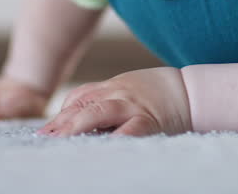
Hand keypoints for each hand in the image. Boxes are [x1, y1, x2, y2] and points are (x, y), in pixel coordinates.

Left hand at [38, 67, 191, 136]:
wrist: (192, 92)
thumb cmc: (160, 94)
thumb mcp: (130, 89)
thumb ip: (109, 100)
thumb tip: (81, 118)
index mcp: (114, 87)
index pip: (80, 97)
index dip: (61, 113)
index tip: (46, 130)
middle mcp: (119, 93)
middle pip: (83, 104)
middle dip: (62, 122)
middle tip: (45, 138)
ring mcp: (132, 106)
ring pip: (98, 113)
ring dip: (76, 127)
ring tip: (61, 141)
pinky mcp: (147, 120)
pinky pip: (127, 130)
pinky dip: (111, 139)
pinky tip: (98, 149)